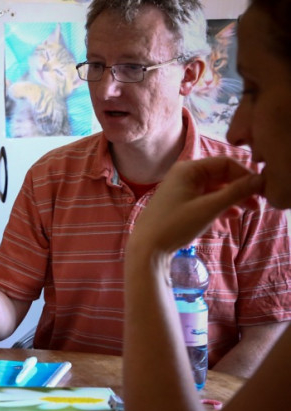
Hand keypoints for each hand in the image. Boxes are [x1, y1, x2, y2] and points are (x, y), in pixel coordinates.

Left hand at [130, 157, 264, 254]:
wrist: (147, 247)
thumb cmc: (176, 225)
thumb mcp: (209, 208)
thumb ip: (236, 192)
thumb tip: (260, 180)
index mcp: (189, 169)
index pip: (225, 163)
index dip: (245, 175)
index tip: (262, 190)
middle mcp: (185, 174)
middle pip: (221, 175)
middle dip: (241, 188)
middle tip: (258, 204)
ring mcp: (182, 189)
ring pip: (215, 188)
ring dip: (233, 198)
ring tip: (250, 211)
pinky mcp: (181, 203)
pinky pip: (207, 199)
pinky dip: (220, 205)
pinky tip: (232, 216)